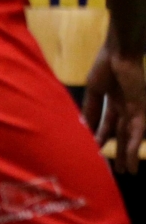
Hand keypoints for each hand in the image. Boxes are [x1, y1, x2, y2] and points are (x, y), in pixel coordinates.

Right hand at [85, 38, 145, 174]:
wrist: (120, 52)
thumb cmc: (105, 65)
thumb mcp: (94, 89)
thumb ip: (91, 107)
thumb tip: (83, 125)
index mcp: (115, 101)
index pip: (109, 124)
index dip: (103, 137)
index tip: (97, 151)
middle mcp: (127, 108)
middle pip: (123, 134)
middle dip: (120, 151)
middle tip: (118, 169)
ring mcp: (136, 110)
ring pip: (132, 137)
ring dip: (129, 154)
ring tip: (127, 171)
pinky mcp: (141, 110)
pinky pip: (137, 131)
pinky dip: (135, 145)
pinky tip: (131, 157)